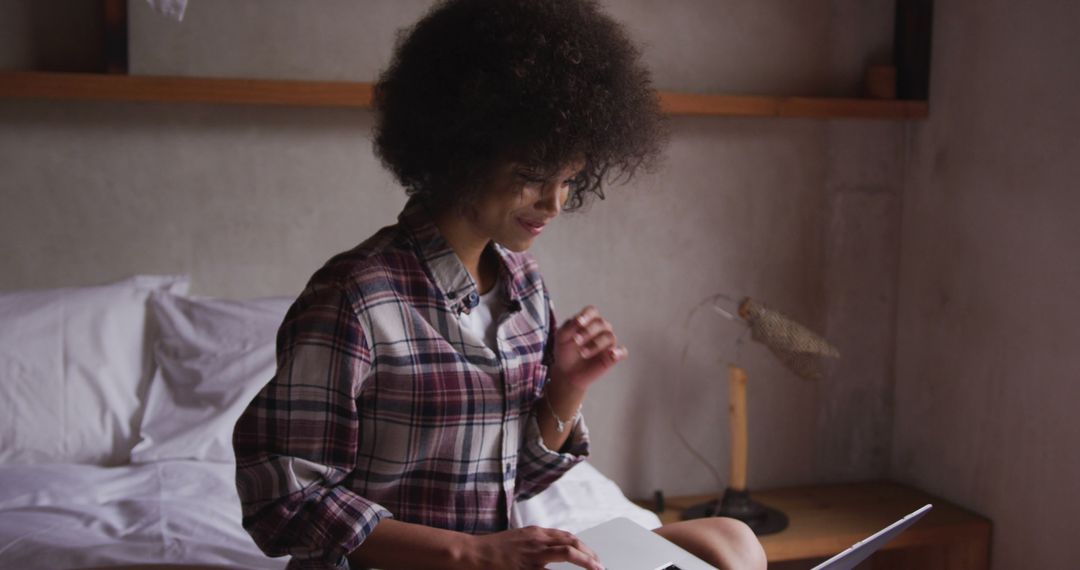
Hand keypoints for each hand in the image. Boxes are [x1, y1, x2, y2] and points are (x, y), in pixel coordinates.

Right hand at [467, 526, 603, 569]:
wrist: (472, 553)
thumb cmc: (492, 549)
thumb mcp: (517, 540)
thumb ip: (535, 545)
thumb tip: (549, 552)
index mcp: (536, 533)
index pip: (567, 537)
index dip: (583, 547)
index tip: (592, 557)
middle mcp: (538, 539)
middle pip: (572, 542)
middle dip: (589, 554)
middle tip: (600, 565)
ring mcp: (533, 552)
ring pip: (567, 551)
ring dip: (586, 560)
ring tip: (597, 568)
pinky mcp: (527, 565)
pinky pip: (553, 568)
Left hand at [550, 305, 627, 390]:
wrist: (566, 372)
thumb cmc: (565, 351)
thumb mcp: (561, 337)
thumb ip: (569, 326)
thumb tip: (579, 320)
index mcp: (588, 320)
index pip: (592, 311)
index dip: (587, 315)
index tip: (579, 322)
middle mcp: (600, 329)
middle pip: (601, 323)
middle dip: (588, 332)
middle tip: (576, 341)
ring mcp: (608, 342)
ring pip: (610, 336)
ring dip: (596, 344)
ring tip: (583, 353)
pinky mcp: (613, 356)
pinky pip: (622, 351)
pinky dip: (618, 352)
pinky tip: (611, 354)